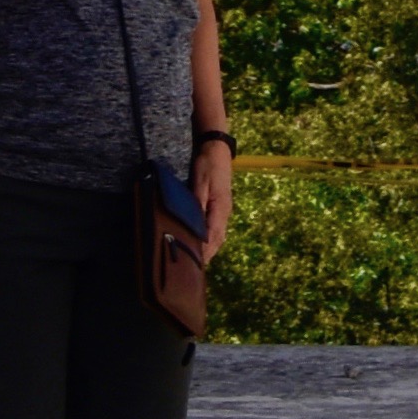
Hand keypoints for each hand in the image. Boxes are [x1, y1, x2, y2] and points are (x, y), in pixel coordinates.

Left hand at [193, 139, 233, 258]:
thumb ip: (197, 206)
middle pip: (217, 240)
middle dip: (207, 255)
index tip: (193, 266)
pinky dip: (209, 239)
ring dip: (208, 249)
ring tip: (196, 262)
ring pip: (218, 235)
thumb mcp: (199, 183)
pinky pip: (216, 228)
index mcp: (220, 209)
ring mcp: (224, 210)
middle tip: (192, 270)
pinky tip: (201, 244)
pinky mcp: (220, 206)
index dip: (204, 252)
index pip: (212, 237)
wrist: (217, 147)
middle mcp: (225, 212)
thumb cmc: (207, 165)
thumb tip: (195, 228)